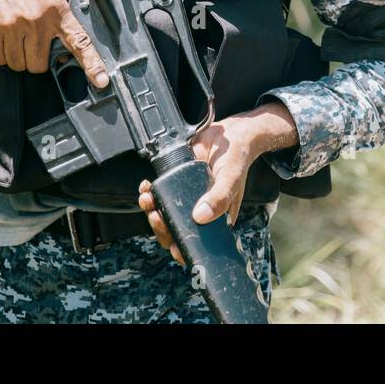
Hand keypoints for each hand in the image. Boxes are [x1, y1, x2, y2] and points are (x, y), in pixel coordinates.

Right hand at [0, 0, 107, 87]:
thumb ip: (58, 18)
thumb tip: (64, 50)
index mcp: (56, 9)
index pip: (79, 41)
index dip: (91, 63)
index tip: (101, 80)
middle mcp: (36, 20)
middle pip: (38, 65)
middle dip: (34, 58)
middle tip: (28, 41)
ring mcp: (12, 26)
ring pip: (18, 65)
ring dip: (16, 57)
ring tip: (13, 35)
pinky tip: (0, 34)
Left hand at [138, 114, 258, 266]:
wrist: (229, 134)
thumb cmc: (237, 158)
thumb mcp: (231, 179)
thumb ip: (219, 198)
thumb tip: (199, 216)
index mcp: (216, 219)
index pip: (197, 243)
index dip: (183, 249)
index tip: (174, 247)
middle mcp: (200, 212)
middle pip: (175, 231)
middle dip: (161, 227)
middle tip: (156, 216)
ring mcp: (187, 198)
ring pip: (165, 215)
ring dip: (152, 211)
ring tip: (147, 199)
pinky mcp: (176, 183)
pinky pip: (160, 195)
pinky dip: (151, 194)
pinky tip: (147, 187)